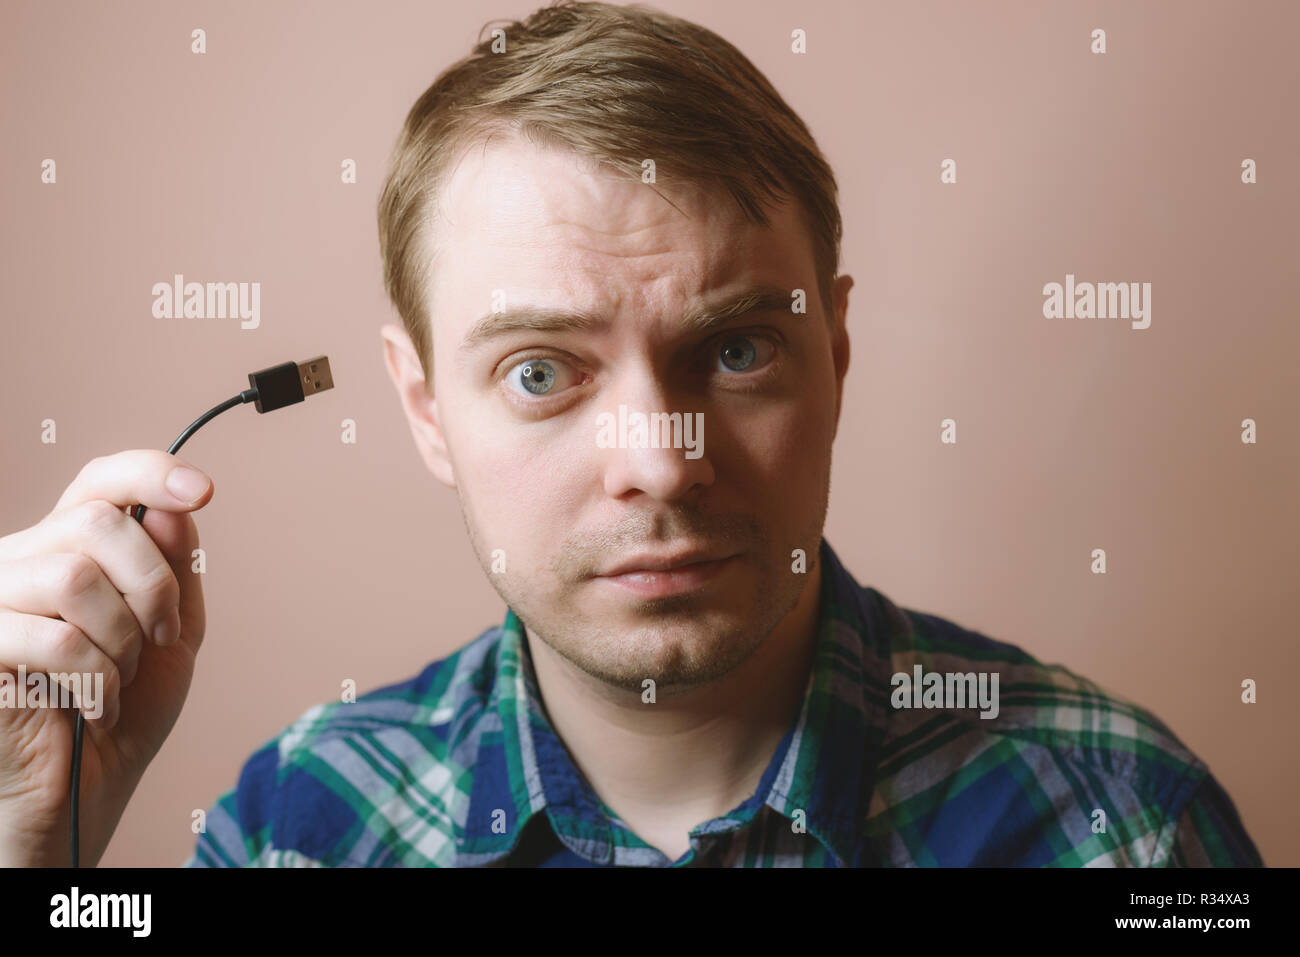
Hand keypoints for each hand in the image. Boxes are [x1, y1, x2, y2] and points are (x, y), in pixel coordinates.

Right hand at [0, 450, 212, 865]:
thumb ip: (176, 569)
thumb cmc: (123, 710)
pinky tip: (93, 705)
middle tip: (162, 637)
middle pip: (96, 523)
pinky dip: (94, 677)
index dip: (149, 472)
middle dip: (152, 585)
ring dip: (122, 637)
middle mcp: (24, 560)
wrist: (81, 792)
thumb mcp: (172, 633)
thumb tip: (173, 505)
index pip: (101, 481)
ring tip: (120, 677)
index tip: (201, 489)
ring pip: (74, 576)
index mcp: (72, 548)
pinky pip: (51, 636)